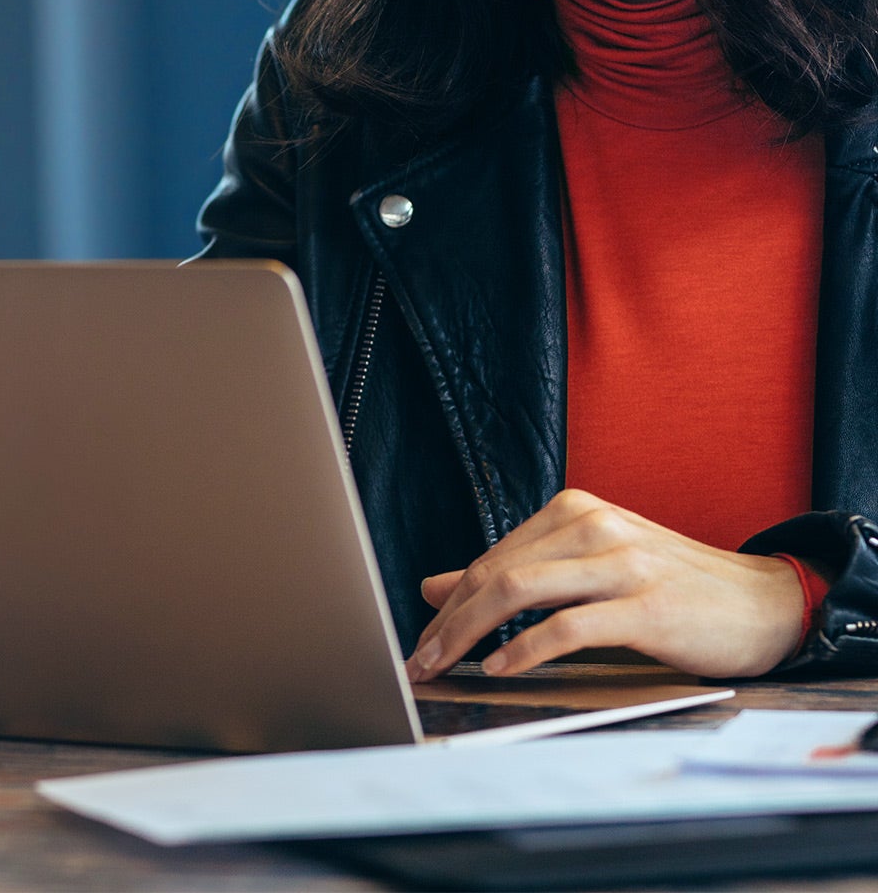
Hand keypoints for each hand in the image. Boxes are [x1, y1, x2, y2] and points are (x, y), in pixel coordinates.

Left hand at [404, 489, 804, 681]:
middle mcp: (593, 525)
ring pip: (520, 590)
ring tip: (444, 666)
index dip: (450, 602)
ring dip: (470, 633)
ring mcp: (621, 562)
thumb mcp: (588, 566)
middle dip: (448, 621)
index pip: (493, 557)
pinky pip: (569, 627)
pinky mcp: (646, 606)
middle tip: (418, 659)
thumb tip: (436, 587)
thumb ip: (518, 571)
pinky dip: (525, 650)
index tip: (421, 638)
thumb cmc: (670, 585)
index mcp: (575, 510)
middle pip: (497, 572)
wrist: (762, 601)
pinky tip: (501, 669)